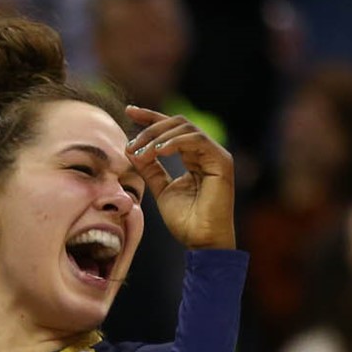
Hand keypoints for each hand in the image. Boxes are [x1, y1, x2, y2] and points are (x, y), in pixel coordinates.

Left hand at [124, 107, 234, 250]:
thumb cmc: (185, 220)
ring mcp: (215, 155)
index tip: (129, 111)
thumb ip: (149, 168)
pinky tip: (158, 152)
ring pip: (185, 128)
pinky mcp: (222, 161)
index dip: (150, 117)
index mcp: (193, 156)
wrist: (201, 240)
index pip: (171, 129)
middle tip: (131, 144)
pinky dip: (174, 143)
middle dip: (150, 128)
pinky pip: (197, 141)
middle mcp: (205, 152)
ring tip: (142, 153)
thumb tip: (129, 149)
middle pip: (177, 124)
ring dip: (158, 137)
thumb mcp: (160, 189)